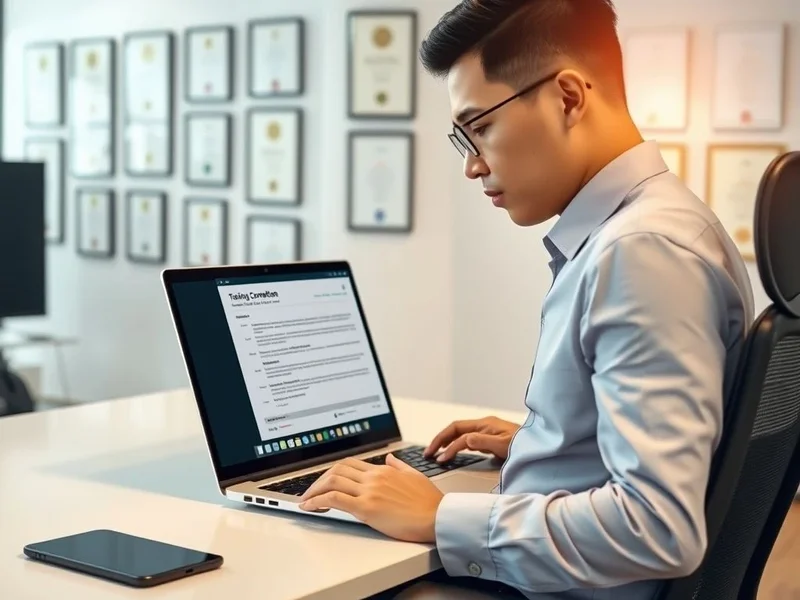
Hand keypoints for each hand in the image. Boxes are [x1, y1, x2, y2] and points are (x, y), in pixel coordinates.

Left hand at [298, 455, 443, 542]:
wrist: (438, 517)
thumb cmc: (429, 502)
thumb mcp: (415, 475)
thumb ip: (399, 466)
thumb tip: (389, 458)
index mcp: (384, 470)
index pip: (350, 464)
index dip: (333, 471)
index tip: (325, 481)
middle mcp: (374, 477)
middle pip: (337, 469)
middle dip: (319, 480)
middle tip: (310, 491)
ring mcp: (369, 491)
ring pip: (332, 481)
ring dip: (313, 490)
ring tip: (306, 500)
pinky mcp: (366, 508)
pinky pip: (335, 499)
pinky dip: (317, 501)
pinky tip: (310, 507)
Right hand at [424, 416, 519, 461]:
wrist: (540, 447)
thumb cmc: (525, 445)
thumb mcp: (504, 445)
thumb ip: (483, 442)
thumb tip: (465, 440)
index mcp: (485, 424)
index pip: (458, 432)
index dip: (447, 445)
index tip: (439, 459)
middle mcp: (483, 425)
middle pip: (455, 429)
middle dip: (440, 440)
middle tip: (428, 454)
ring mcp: (486, 431)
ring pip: (460, 434)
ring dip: (446, 442)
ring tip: (435, 453)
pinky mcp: (490, 439)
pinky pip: (467, 439)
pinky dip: (456, 445)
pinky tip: (453, 452)